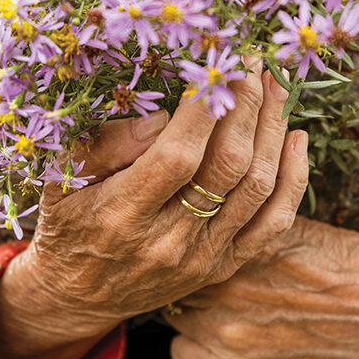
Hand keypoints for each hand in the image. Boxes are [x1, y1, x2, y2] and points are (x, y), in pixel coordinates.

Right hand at [0, 59, 308, 358]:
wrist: (77, 296)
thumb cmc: (67, 223)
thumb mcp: (62, 178)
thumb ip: (105, 144)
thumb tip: (161, 117)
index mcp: (122, 214)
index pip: (177, 154)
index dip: (205, 107)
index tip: (218, 63)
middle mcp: (168, 241)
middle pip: (227, 165)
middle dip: (246, 105)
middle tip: (254, 62)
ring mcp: (202, 258)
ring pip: (256, 188)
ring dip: (272, 130)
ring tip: (275, 86)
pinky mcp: (223, 267)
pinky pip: (274, 225)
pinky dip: (293, 180)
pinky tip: (296, 138)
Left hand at [169, 217, 358, 358]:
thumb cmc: (344, 262)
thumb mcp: (293, 224)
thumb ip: (245, 213)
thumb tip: (206, 192)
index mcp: (245, 245)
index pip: (186, 231)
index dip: (189, 230)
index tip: (192, 229)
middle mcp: (232, 289)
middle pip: (177, 271)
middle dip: (186, 265)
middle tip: (200, 261)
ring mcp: (232, 334)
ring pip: (175, 312)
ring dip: (188, 301)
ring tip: (213, 294)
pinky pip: (182, 353)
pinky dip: (193, 341)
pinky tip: (215, 327)